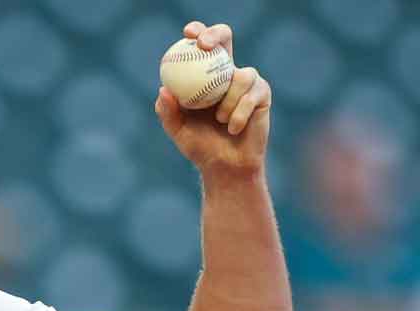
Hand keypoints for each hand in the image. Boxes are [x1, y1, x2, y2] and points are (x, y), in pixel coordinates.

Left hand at [155, 22, 271, 175]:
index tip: (188, 34)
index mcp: (203, 75)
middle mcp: (225, 72)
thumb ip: (167, 111)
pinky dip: (238, 113)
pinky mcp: (262, 93)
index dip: (197, 31)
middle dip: (216, 34)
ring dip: (227, 100)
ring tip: (220, 120)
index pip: (201, 45)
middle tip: (205, 46)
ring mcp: (246, 81)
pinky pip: (251, 94)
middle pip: (226, 37)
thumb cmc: (199, 147)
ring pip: (240, 75)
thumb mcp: (177, 130)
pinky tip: (233, 128)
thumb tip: (163, 90)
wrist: (225, 165)